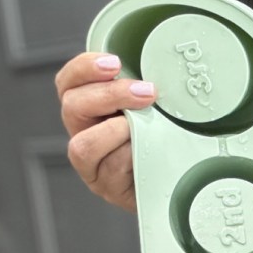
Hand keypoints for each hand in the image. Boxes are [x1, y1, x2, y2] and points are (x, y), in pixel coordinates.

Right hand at [55, 53, 155, 211]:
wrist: (183, 179)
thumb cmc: (169, 138)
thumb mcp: (157, 105)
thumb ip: (145, 87)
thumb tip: (164, 63)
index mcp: (91, 109)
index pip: (69, 83)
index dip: (84, 68)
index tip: (114, 63)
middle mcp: (86, 134)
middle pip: (72, 107)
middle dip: (110, 95)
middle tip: (146, 92)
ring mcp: (95, 166)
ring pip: (84, 145)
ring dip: (117, 130)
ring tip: (145, 126)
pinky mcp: (110, 189)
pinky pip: (111, 170)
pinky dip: (131, 156)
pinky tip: (150, 151)